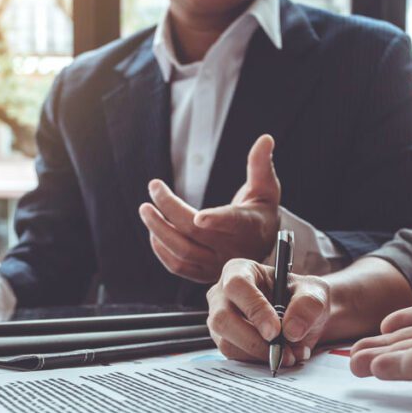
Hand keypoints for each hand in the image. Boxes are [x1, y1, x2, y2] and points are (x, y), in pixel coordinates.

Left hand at [139, 134, 280, 282]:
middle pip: (195, 233)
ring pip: (182, 252)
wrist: (259, 246)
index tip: (200, 216)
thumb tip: (265, 138)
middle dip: (170, 209)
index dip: (217, 220)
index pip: (233, 223)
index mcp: (249, 226)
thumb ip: (261, 165)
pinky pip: (177, 267)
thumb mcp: (266, 188)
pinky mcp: (203, 274)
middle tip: (154, 188)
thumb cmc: (260, 211)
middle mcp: (233, 249)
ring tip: (145, 210)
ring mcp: (216, 264)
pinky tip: (153, 231)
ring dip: (158, 230)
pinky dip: (161, 249)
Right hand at [206, 258, 330, 366]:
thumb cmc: (302, 297)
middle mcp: (222, 294)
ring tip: (289, 354)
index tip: (275, 331)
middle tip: (281, 351)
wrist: (302, 318)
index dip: (254, 309)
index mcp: (239, 270)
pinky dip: (259, 361)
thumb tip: (291, 330)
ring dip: (260, 354)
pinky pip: (235, 356)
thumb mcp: (315, 292)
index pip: (237, 286)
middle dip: (253, 340)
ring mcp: (220, 320)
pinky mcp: (225, 341)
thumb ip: (308, 305)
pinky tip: (280, 355)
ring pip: (227, 342)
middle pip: (223, 318)